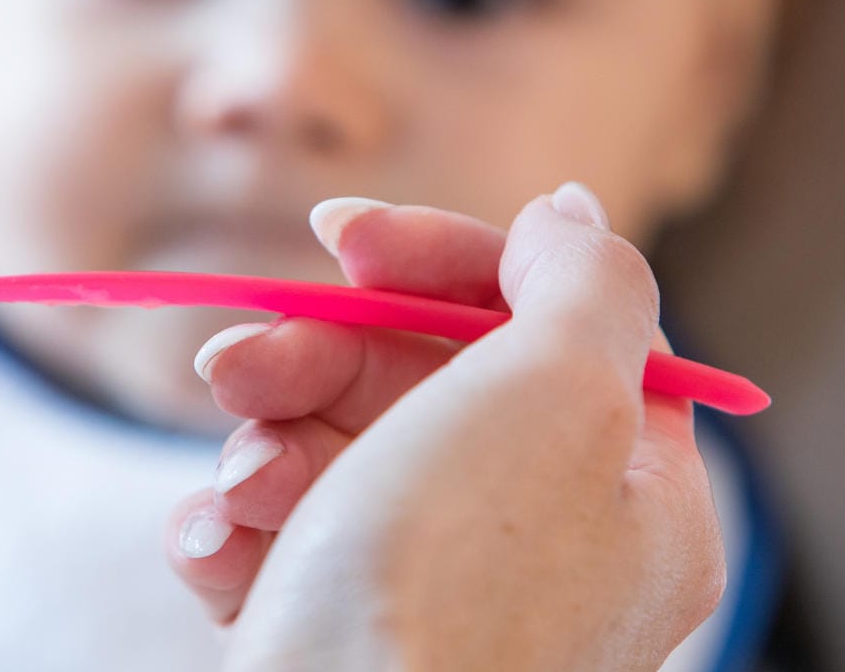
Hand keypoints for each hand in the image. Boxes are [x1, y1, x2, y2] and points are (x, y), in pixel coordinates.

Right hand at [167, 186, 725, 669]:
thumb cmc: (454, 586)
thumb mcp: (558, 397)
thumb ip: (585, 285)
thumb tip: (570, 215)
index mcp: (631, 494)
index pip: (550, 324)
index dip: (447, 260)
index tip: (345, 237)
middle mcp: (545, 549)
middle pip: (425, 383)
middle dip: (319, 354)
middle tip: (237, 360)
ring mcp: (436, 601)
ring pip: (337, 456)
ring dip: (264, 442)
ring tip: (236, 486)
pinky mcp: (342, 642)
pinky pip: (283, 544)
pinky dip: (234, 529)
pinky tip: (213, 548)